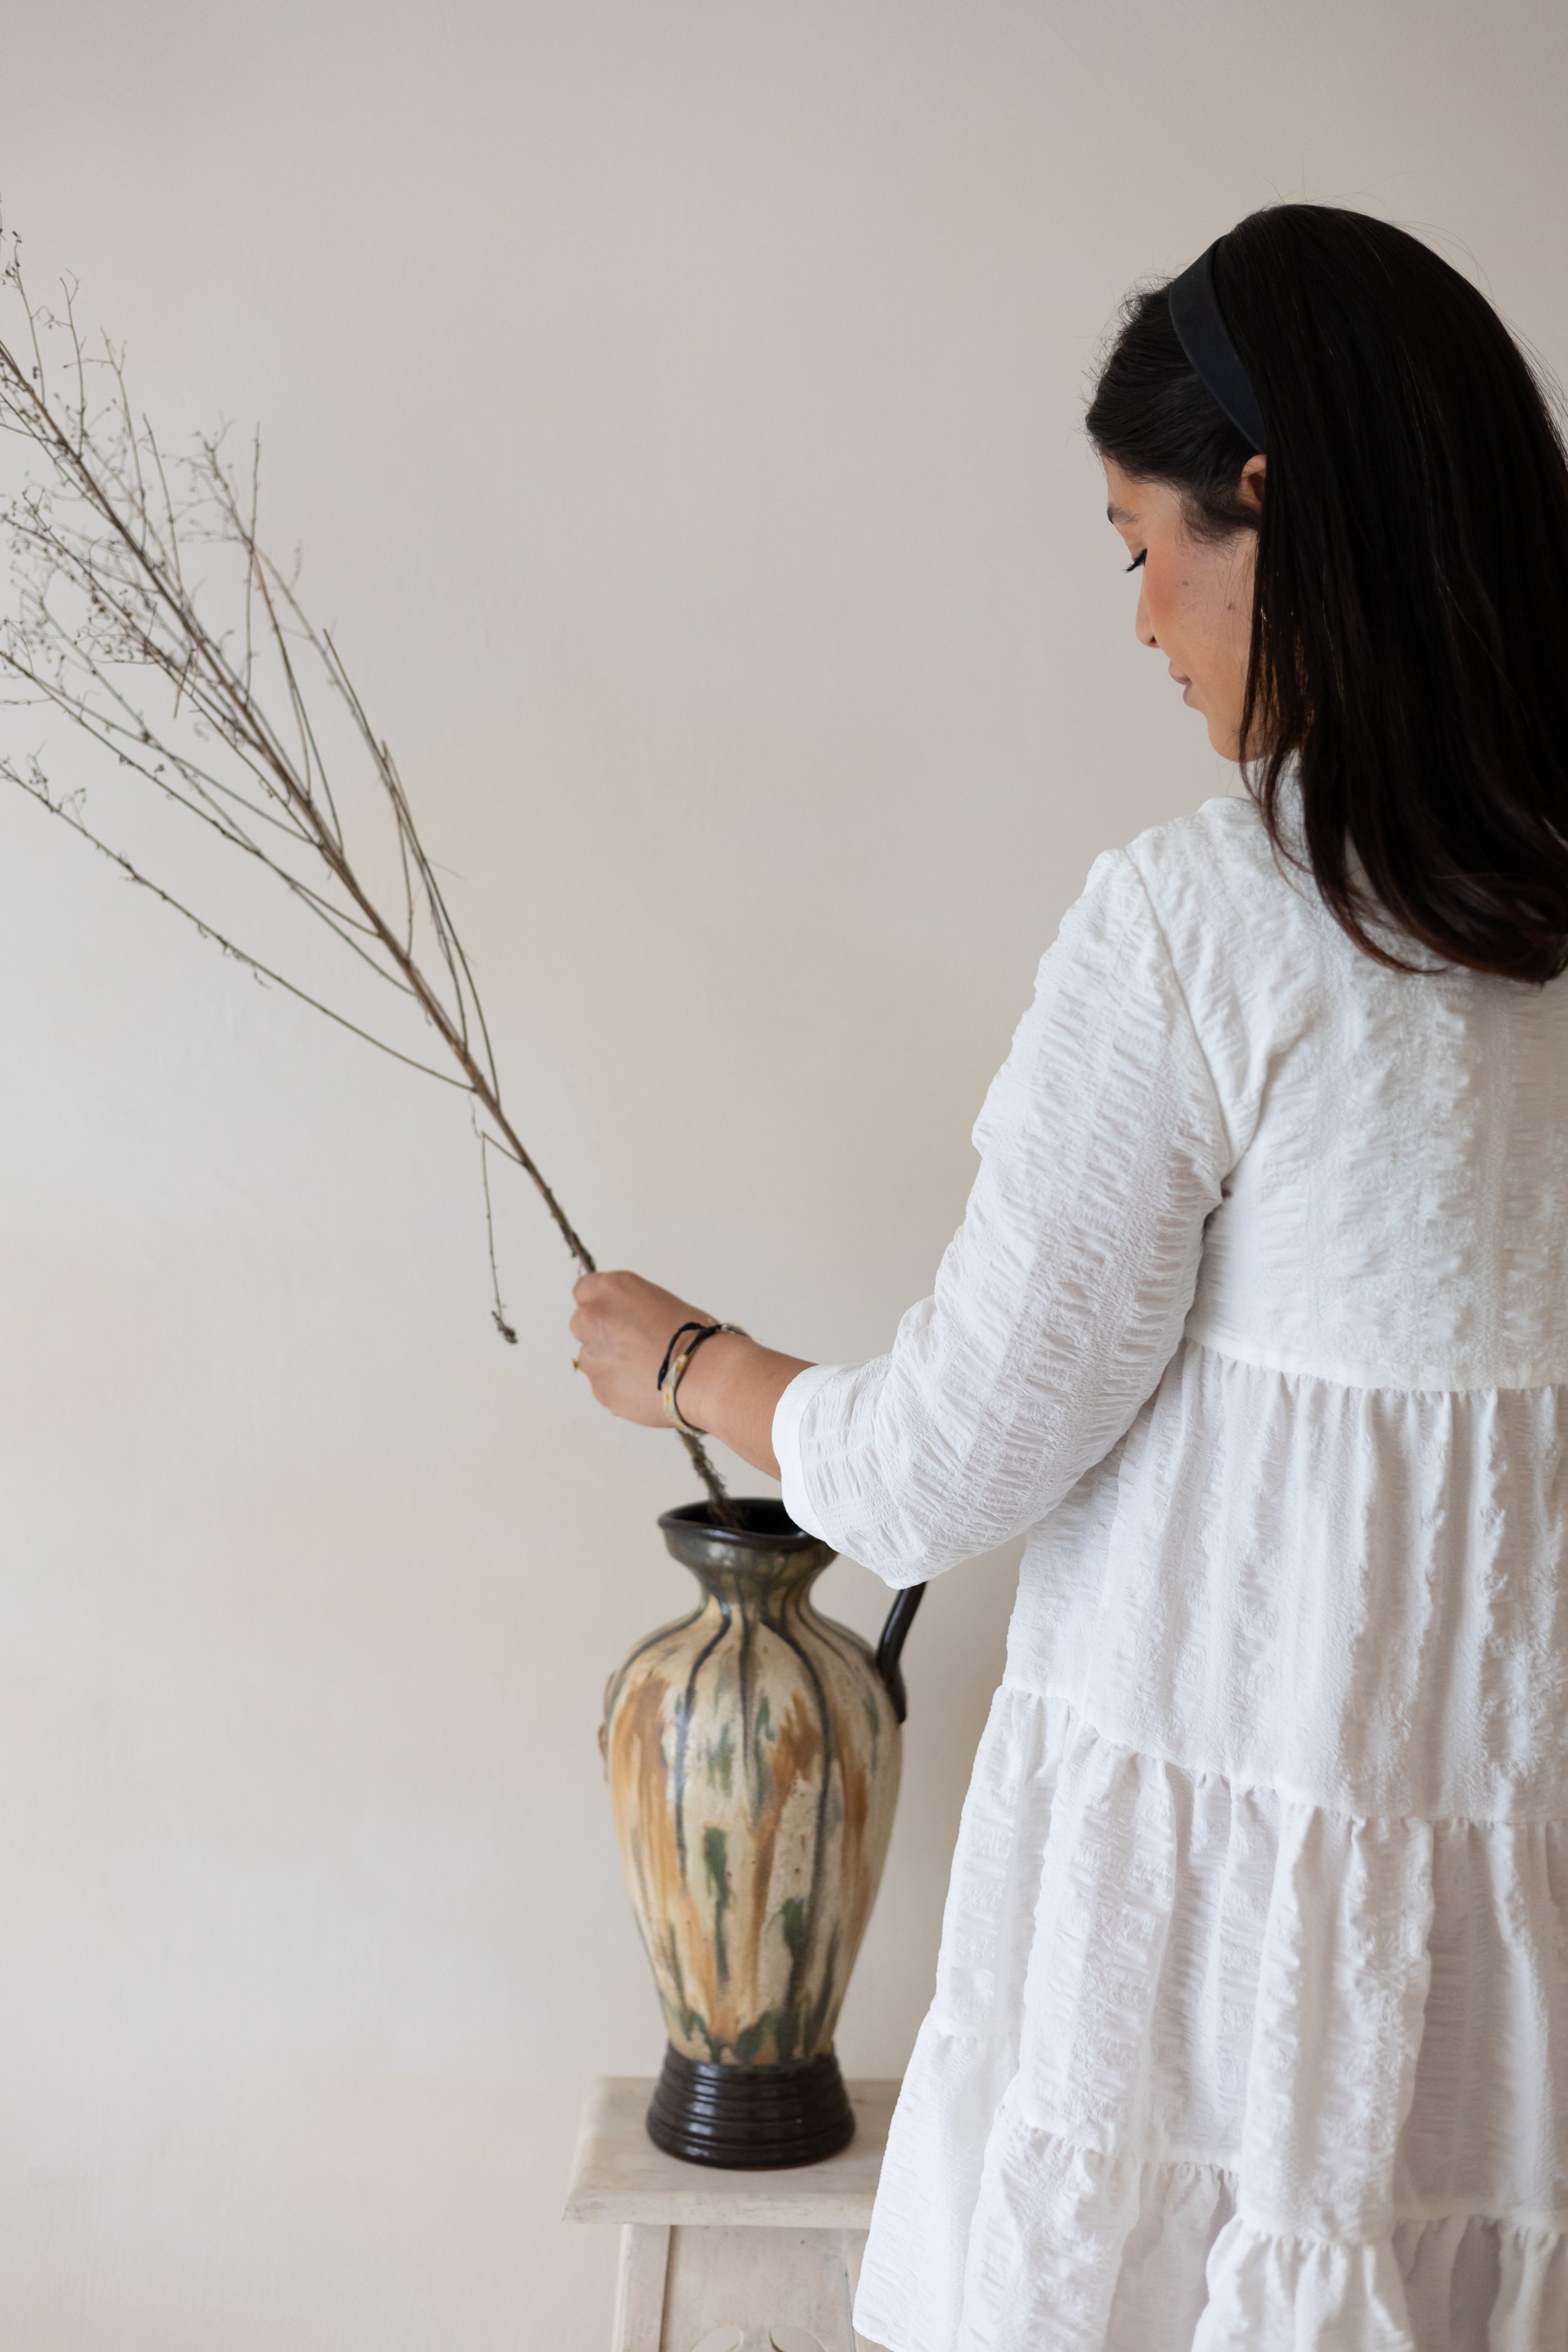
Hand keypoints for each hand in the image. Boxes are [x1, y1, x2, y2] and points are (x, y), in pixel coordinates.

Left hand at [570, 1271, 712, 1427]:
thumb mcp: (657, 1301)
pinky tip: (645, 1385)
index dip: (600, 1304)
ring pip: (591, 1358)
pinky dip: (618, 1386)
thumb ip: (626, 1306)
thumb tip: (616, 1320)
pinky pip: (602, 1385)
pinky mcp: (599, 1388)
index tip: (613, 1314)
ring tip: (645, 1368)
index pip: (583, 1290)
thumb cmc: (694, 1335)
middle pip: (581, 1324)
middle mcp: (594, 1317)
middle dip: (601, 1333)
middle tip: (631, 1344)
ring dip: (609, 1362)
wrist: (705, 1373)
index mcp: (613, 1288)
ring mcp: (593, 1355)